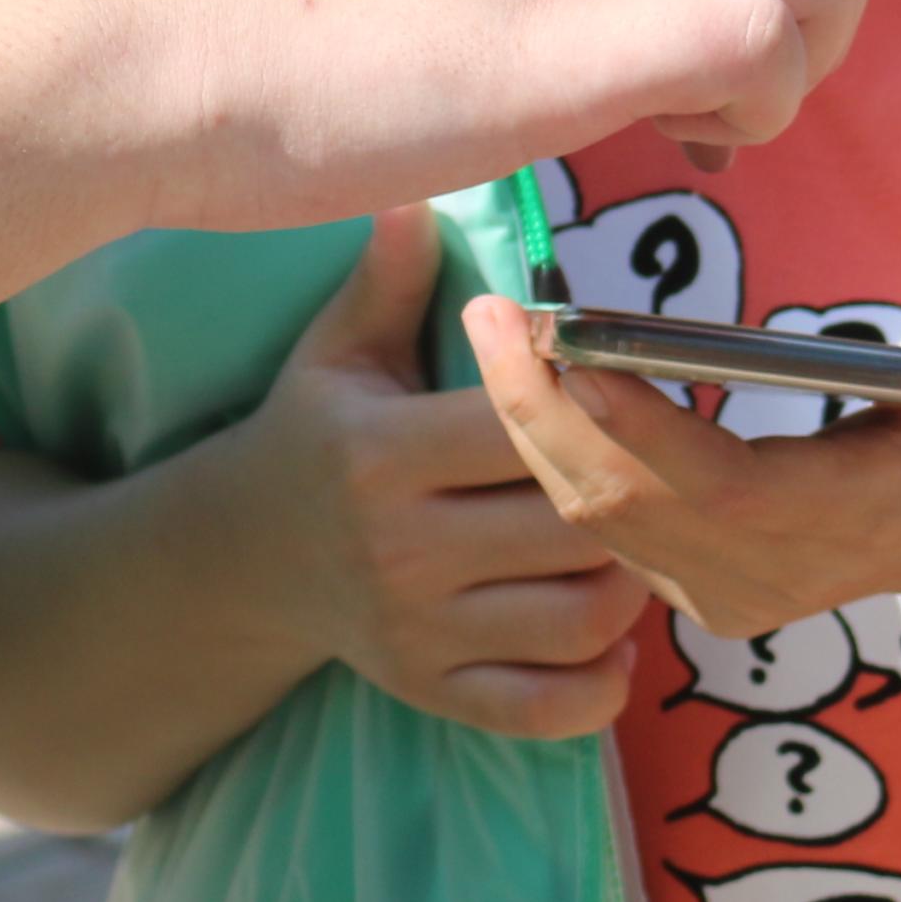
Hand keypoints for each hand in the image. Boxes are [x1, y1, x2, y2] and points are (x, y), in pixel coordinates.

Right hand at [71, 0, 871, 233]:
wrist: (143, 46)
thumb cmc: (219, 26)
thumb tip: (472, 5)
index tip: (686, 67)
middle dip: (826, 4)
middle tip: (735, 98)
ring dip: (810, 52)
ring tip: (706, 127)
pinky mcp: (570, 42)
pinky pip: (758, 39)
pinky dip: (760, 105)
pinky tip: (676, 152)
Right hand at [206, 210, 657, 741]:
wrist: (246, 560)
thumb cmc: (313, 435)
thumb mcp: (336, 352)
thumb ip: (387, 280)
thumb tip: (417, 194)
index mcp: (380, 452)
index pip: (518, 429)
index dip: (585, 407)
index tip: (611, 390)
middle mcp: (399, 548)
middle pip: (566, 524)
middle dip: (628, 496)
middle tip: (655, 469)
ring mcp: (418, 632)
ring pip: (578, 617)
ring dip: (632, 583)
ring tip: (637, 541)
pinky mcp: (433, 693)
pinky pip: (548, 707)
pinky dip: (601, 682)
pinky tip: (609, 633)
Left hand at [458, 293, 900, 645]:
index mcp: (847, 515)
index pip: (717, 487)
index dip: (636, 425)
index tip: (566, 344)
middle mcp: (774, 572)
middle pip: (626, 505)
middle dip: (543, 411)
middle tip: (490, 310)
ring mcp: (727, 591)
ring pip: (595, 518)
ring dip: (531, 427)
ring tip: (489, 327)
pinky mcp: (696, 586)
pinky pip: (598, 525)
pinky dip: (551, 451)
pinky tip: (523, 378)